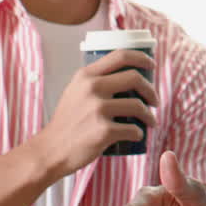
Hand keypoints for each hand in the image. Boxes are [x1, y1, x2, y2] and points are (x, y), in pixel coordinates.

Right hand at [33, 49, 158, 178]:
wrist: (50, 150)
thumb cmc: (67, 123)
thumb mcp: (75, 92)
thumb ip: (95, 81)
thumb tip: (128, 75)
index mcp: (86, 76)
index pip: (121, 55)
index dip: (142, 58)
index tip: (152, 66)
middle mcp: (92, 88)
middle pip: (135, 78)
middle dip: (151, 90)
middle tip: (155, 101)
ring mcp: (97, 109)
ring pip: (138, 106)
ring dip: (150, 115)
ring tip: (151, 122)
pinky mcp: (103, 131)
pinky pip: (133, 129)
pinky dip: (139, 133)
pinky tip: (137, 136)